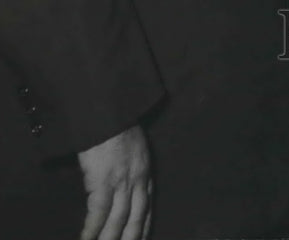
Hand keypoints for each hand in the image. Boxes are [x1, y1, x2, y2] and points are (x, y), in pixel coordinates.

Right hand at [77, 125, 152, 239]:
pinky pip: (98, 213)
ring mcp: (122, 180)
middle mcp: (138, 178)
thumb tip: (122, 180)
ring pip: (119, 220)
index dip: (145, 225)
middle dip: (131, 238)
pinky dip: (92, 230)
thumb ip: (133, 164)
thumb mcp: (134, 144)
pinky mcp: (104, 180)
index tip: (142, 238)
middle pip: (137, 217)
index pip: (148, 205)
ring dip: (110, 239)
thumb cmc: (116, 123)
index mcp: (146, 169)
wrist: (108, 110)